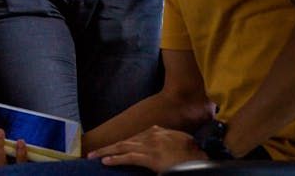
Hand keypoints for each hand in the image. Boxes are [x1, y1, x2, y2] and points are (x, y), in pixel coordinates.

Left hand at [87, 125, 205, 171]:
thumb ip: (166, 138)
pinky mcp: (150, 158)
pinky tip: (105, 162)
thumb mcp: (180, 140)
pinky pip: (129, 158)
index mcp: (158, 131)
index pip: (134, 137)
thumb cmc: (194, 152)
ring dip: (106, 152)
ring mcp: (150, 146)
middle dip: (107, 147)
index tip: (111, 147)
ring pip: (122, 148)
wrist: (202, 157)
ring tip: (93, 156)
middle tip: (92, 152)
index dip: (121, 144)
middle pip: (124, 141)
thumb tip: (156, 136)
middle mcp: (151, 136)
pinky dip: (116, 159)